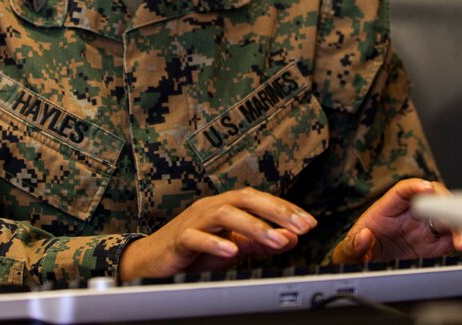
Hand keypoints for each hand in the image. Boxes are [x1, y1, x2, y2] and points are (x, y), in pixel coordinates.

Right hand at [118, 187, 316, 281]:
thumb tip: (290, 238)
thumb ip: (259, 242)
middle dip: (277, 211)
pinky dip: (216, 242)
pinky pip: (196, 236)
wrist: (151, 261)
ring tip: (276, 241)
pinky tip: (233, 251)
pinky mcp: (179, 238)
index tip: (310, 223)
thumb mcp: (232, 246)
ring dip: (254, 226)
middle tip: (302, 227)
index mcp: (227, 205)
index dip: (286, 209)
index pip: (260, 200)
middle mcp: (212, 206)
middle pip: (246, 199)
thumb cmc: (193, 251)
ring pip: (225, 214)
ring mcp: (194, 220)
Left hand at [331, 179, 461, 263]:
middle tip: (452, 221)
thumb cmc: (357, 249)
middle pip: (433, 201)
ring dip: (459, 226)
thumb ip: (354, 244)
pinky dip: (460, 240)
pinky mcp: (431, 245)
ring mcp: (423, 228)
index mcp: (388, 208)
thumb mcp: (349, 249)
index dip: (417, 186)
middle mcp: (409, 214)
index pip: (404, 190)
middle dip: (446, 208)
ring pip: (446, 219)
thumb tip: (364, 236)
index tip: (427, 189)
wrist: (364, 267)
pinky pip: (449, 239)